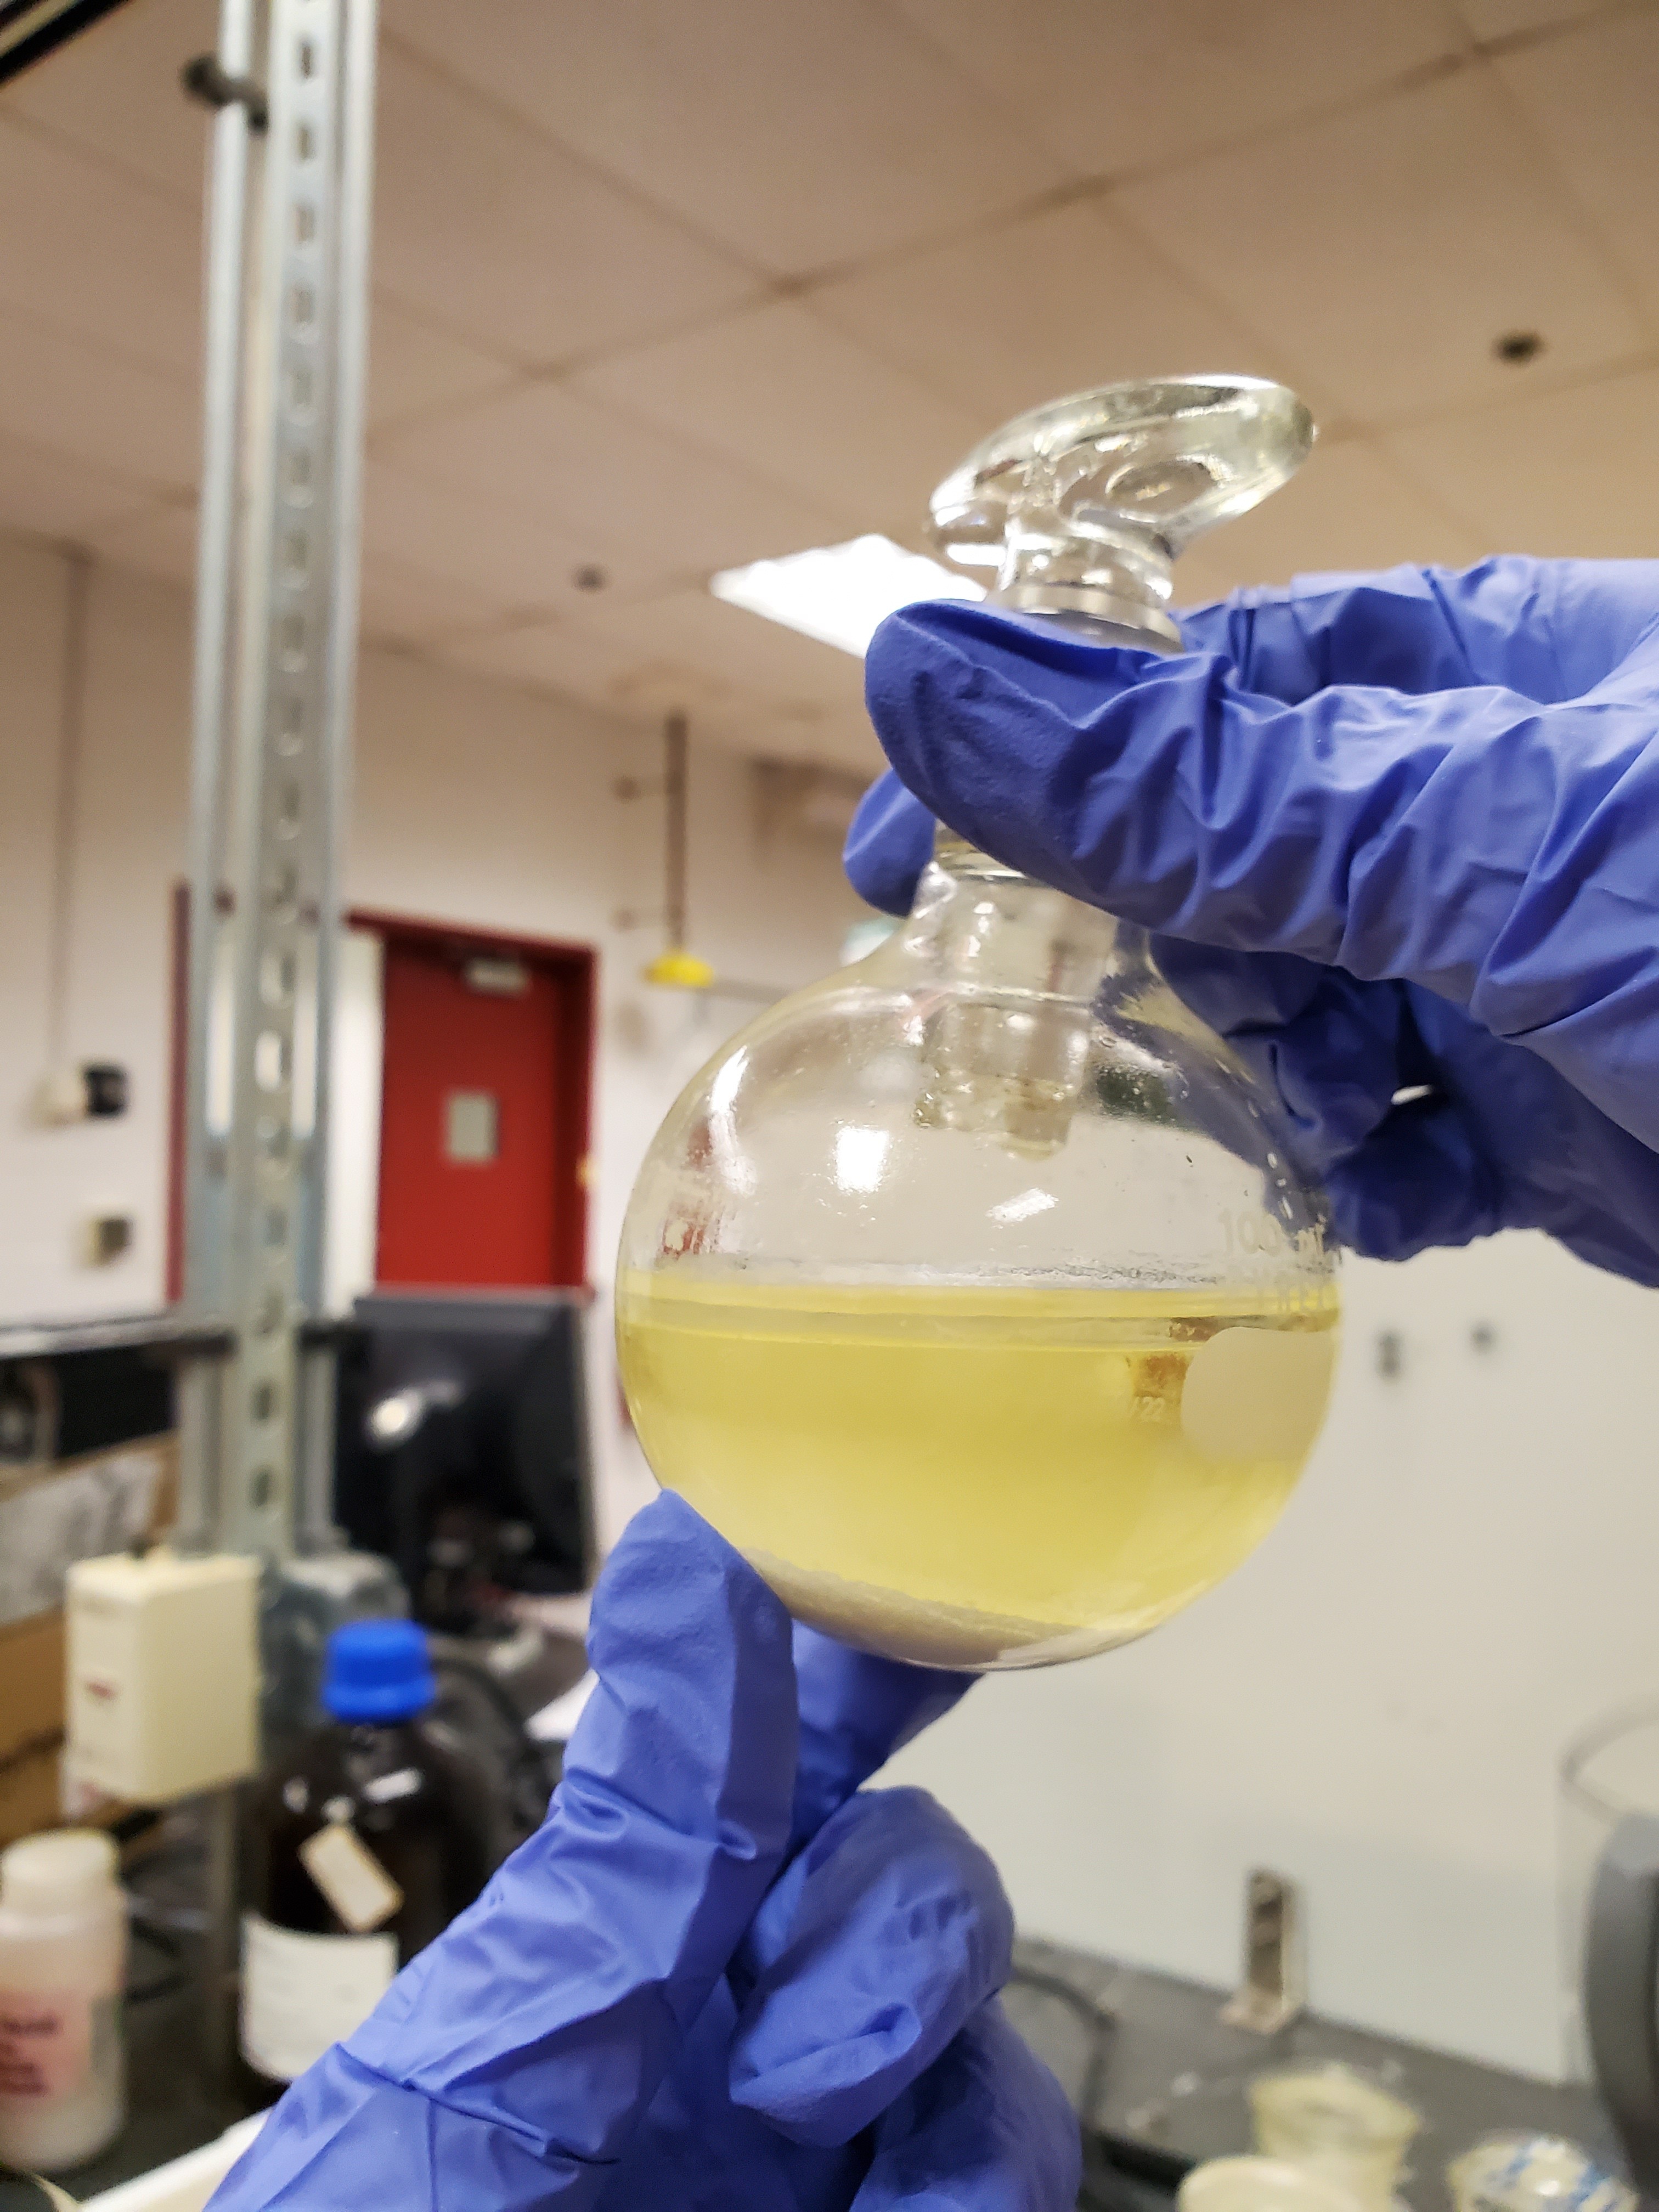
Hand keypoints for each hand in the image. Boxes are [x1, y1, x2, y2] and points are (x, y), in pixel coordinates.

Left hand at [209, 1494, 1080, 2210]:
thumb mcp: (508, 2032)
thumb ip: (644, 1824)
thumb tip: (689, 1555)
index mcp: (636, 1922)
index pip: (768, 1739)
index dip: (859, 1634)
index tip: (930, 1561)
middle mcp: (740, 1999)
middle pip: (902, 1858)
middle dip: (885, 1909)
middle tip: (785, 2055)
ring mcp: (827, 2119)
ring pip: (972, 1991)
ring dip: (922, 2030)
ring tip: (810, 2129)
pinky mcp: (897, 2205)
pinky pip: (1009, 2147)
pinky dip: (978, 2175)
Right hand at [849, 557, 1658, 1285]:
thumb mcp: (1481, 839)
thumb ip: (1211, 791)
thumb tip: (941, 685)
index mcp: (1474, 674)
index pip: (1196, 685)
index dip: (1041, 765)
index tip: (909, 858)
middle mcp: (1482, 813)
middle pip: (1231, 864)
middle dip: (1178, 958)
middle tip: (1152, 1023)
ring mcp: (1518, 970)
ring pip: (1301, 1017)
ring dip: (1274, 1082)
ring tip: (1318, 1116)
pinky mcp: (1555, 1119)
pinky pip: (1397, 1153)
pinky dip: (1359, 1187)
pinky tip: (1366, 1199)